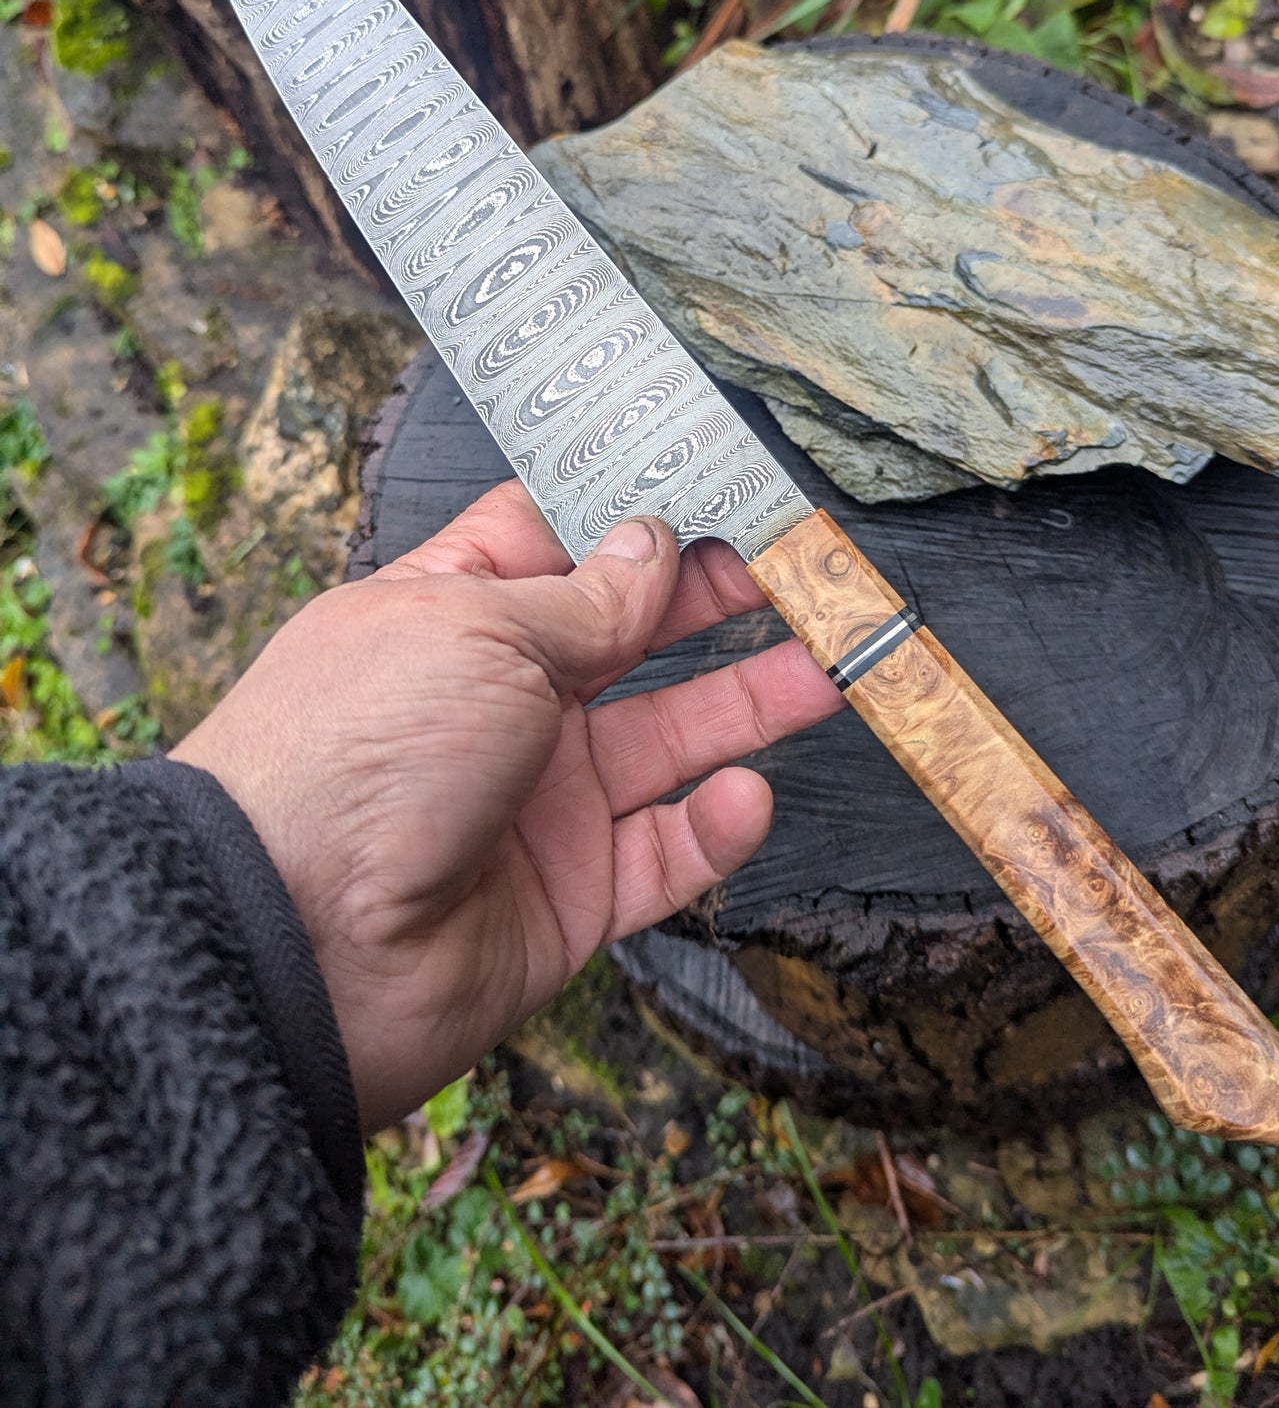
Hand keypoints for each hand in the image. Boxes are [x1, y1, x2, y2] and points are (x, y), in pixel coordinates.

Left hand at [172, 482, 841, 1130]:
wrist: (298, 946)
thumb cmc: (357, 752)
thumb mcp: (475, 630)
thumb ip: (585, 598)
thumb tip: (654, 543)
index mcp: (454, 612)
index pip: (557, 540)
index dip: (636, 510)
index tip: (720, 483)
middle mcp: (500, 700)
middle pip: (631, 636)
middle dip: (714, 601)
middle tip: (798, 569)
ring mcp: (539, 799)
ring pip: (669, 739)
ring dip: (749, 703)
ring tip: (830, 667)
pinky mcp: (572, 894)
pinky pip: (665, 854)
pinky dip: (713, 828)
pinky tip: (743, 795)